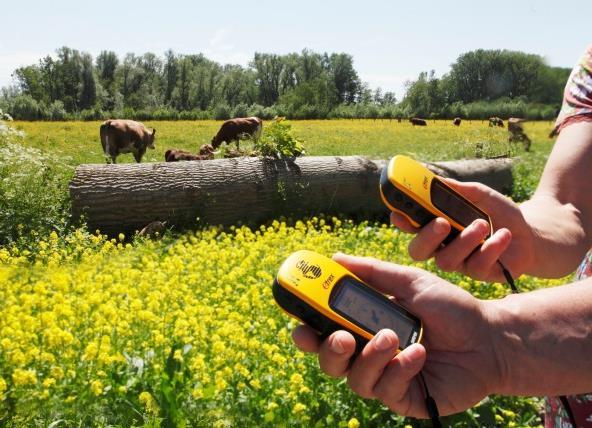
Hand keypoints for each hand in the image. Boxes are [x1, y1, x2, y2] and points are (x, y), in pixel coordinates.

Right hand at [292, 253, 501, 417]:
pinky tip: (420, 354)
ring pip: (355, 379)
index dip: (307, 330)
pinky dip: (399, 370)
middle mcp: (371, 353)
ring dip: (370, 357)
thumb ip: (371, 272)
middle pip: (330, 361)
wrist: (490, 336)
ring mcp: (387, 378)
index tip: (299, 323)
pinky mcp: (406, 398)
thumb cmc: (451, 307)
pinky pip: (386, 390)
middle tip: (340, 336)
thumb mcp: (410, 281)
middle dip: (328, 350)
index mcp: (366, 325)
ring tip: (392, 337)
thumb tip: (333, 258)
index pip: (325, 331)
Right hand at [391, 178, 534, 281]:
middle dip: (426, 237)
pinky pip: (476, 266)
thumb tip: (435, 180)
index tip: (399, 212)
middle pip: (418, 250)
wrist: (531, 235)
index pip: (410, 226)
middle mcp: (441, 248)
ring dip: (464, 241)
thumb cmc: (499, 214)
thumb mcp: (480, 196)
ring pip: (446, 260)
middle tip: (441, 223)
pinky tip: (503, 235)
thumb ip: (458, 190)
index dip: (401, 221)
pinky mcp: (479, 274)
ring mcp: (459, 263)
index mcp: (435, 227)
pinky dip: (491, 248)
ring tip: (482, 224)